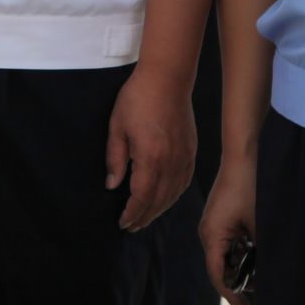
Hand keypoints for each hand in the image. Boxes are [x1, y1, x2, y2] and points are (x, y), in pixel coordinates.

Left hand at [105, 69, 194, 231]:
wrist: (167, 78)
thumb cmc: (137, 98)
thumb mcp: (117, 126)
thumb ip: (115, 158)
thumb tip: (112, 185)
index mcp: (150, 158)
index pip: (142, 197)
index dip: (132, 213)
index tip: (122, 223)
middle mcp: (171, 163)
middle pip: (158, 201)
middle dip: (144, 217)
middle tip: (131, 226)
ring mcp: (184, 158)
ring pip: (173, 194)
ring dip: (159, 210)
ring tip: (146, 217)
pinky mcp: (191, 151)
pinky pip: (184, 182)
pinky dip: (174, 195)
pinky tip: (166, 198)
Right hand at [199, 162, 257, 303]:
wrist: (244, 152)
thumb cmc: (250, 184)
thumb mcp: (259, 223)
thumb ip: (261, 251)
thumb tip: (267, 274)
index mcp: (212, 235)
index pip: (218, 275)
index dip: (233, 294)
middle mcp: (208, 232)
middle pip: (220, 268)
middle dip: (238, 283)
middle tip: (260, 295)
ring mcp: (214, 224)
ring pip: (225, 256)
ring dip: (241, 268)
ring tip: (262, 280)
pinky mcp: (221, 217)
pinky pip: (228, 243)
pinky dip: (241, 254)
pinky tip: (258, 258)